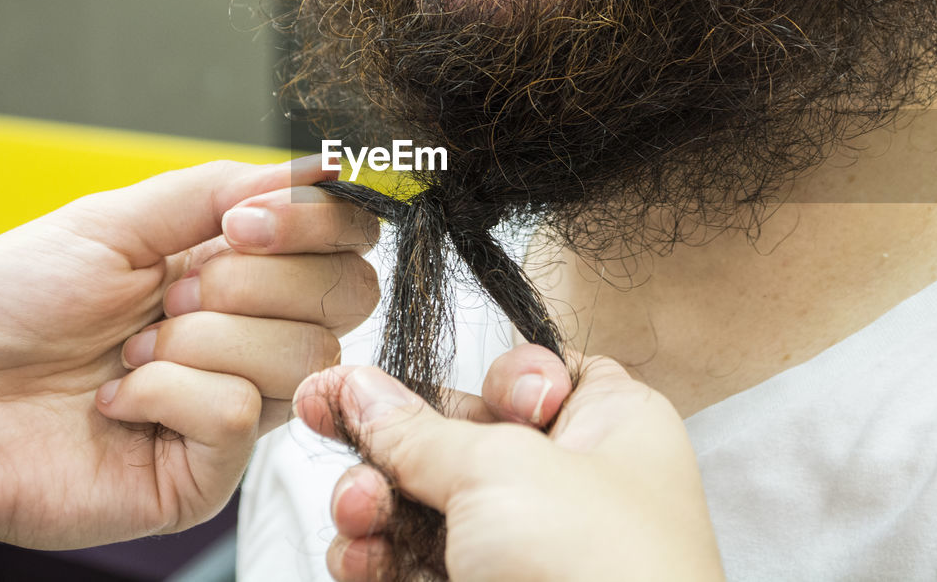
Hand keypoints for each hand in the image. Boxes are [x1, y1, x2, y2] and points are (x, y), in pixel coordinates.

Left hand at [0, 157, 378, 557]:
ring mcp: (235, 405)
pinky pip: (237, 414)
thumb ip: (220, 190)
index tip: (243, 220)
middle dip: (257, 280)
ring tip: (130, 351)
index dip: (318, 222)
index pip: (345, 242)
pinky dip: (168, 392)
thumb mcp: (112, 221)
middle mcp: (251, 336)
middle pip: (346, 297)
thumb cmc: (8, 304)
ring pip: (300, 356)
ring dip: (201, 340)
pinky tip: (116, 399)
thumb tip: (319, 168)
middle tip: (172, 290)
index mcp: (238, 269)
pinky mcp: (207, 471)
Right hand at [294, 346, 724, 581]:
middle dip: (391, 442)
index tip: (413, 374)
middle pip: (460, 441)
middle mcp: (573, 487)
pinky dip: (379, 561)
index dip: (478, 377)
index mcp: (610, 427)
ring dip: (374, 504)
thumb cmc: (602, 571)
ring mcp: (530, 553)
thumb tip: (364, 391)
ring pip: (428, 510)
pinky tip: (358, 558)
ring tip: (357, 511)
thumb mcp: (502, 469)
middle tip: (326, 419)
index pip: (536, 377)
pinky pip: (416, 569)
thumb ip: (421, 431)